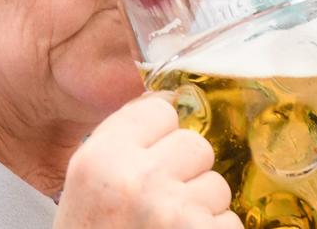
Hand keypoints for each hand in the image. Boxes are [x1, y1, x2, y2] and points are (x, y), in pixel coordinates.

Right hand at [53, 93, 241, 228]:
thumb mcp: (86, 184)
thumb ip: (123, 140)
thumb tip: (168, 99)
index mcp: (100, 158)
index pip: (160, 109)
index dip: (161, 135)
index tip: (154, 154)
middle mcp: (136, 179)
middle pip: (195, 144)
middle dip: (185, 172)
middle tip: (159, 203)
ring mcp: (174, 211)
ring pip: (217, 184)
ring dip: (202, 208)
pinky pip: (230, 222)